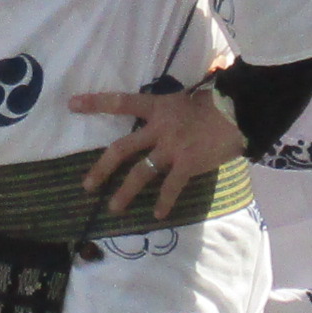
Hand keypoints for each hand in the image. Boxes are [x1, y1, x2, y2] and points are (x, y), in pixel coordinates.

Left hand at [73, 85, 247, 219]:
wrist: (239, 112)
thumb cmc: (218, 101)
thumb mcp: (192, 97)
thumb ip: (176, 108)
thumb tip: (175, 112)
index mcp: (158, 106)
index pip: (121, 102)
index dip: (95, 103)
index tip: (72, 105)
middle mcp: (159, 128)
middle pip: (122, 148)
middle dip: (103, 168)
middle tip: (87, 185)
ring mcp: (171, 148)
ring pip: (140, 173)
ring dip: (125, 192)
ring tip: (114, 207)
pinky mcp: (187, 165)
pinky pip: (170, 188)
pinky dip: (164, 203)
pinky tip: (158, 215)